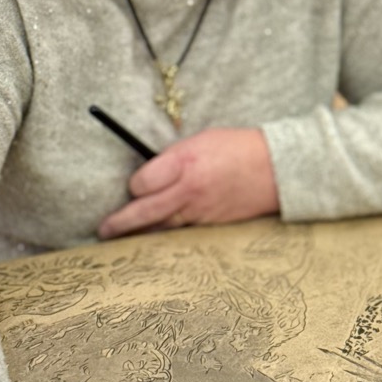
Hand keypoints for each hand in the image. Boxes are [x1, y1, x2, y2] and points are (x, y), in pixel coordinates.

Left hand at [97, 126, 278, 239]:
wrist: (277, 169)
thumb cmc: (236, 148)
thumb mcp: (200, 141)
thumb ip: (172, 159)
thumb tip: (148, 175)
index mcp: (185, 162)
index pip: (142, 182)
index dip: (133, 186)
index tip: (133, 187)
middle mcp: (189, 189)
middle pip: (145, 211)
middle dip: (120, 223)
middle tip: (104, 230)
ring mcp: (200, 211)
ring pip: (161, 228)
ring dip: (139, 234)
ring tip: (120, 240)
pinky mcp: (211, 225)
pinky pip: (181, 233)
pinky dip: (166, 236)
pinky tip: (154, 240)